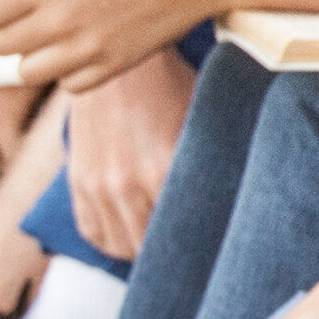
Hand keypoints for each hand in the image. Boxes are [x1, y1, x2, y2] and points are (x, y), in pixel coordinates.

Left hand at [0, 0, 225, 86]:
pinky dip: (68, 69)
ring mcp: (92, 48)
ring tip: (55, 28)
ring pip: (29, 72)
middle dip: (5, 27)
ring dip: (32, 53)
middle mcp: (62, 21)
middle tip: (29, 7)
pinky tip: (85, 42)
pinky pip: (71, 84)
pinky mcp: (120, 63)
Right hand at [64, 46, 195, 260]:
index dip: (200, 247)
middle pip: (151, 248)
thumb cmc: (172, 89)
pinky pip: (92, 232)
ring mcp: (98, 185)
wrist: (120, 64)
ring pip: (121, 247)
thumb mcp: (203, 123)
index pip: (184, 233)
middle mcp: (127, 184)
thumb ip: (214, 166)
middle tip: (191, 251)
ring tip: (162, 243)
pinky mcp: (78, 180)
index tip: (214, 251)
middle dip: (173, 253)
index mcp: (165, 170)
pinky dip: (111, 239)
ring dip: (142, 250)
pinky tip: (131, 232)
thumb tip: (240, 204)